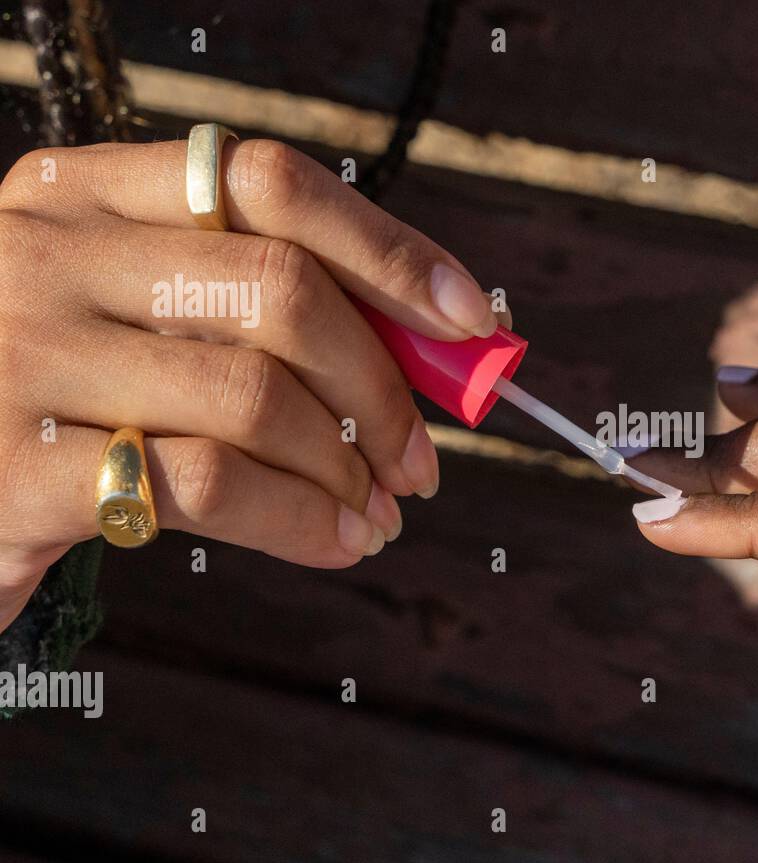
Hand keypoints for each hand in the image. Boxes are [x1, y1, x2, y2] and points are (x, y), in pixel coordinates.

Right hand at [0, 138, 505, 631]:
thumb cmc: (58, 392)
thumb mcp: (131, 313)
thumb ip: (252, 308)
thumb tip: (434, 343)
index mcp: (83, 193)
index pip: (269, 183)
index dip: (389, 250)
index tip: (470, 319)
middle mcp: (44, 252)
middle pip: (281, 291)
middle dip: (383, 387)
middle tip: (421, 459)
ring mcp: (21, 354)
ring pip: (255, 394)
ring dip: (348, 466)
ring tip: (378, 510)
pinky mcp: (16, 467)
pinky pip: (209, 484)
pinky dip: (301, 520)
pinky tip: (334, 541)